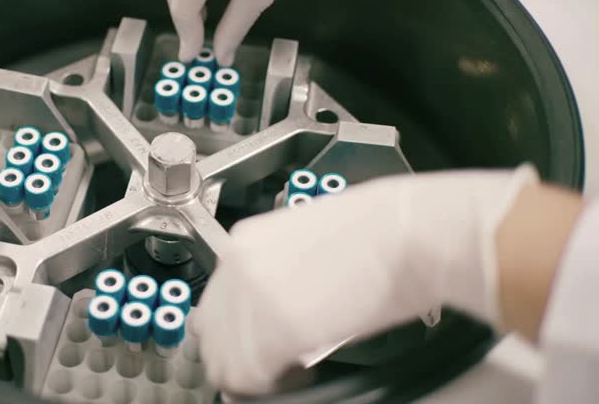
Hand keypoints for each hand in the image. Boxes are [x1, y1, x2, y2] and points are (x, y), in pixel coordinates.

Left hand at [193, 166, 537, 395]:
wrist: (407, 231)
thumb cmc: (376, 231)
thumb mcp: (305, 240)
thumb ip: (276, 272)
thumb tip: (276, 304)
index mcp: (242, 242)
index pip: (214, 303)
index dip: (237, 331)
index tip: (262, 342)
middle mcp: (236, 267)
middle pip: (209, 336)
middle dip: (239, 356)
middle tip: (274, 365)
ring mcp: (250, 298)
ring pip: (225, 363)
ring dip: (256, 374)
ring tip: (294, 370)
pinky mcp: (275, 329)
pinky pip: (252, 376)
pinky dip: (275, 385)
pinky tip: (306, 371)